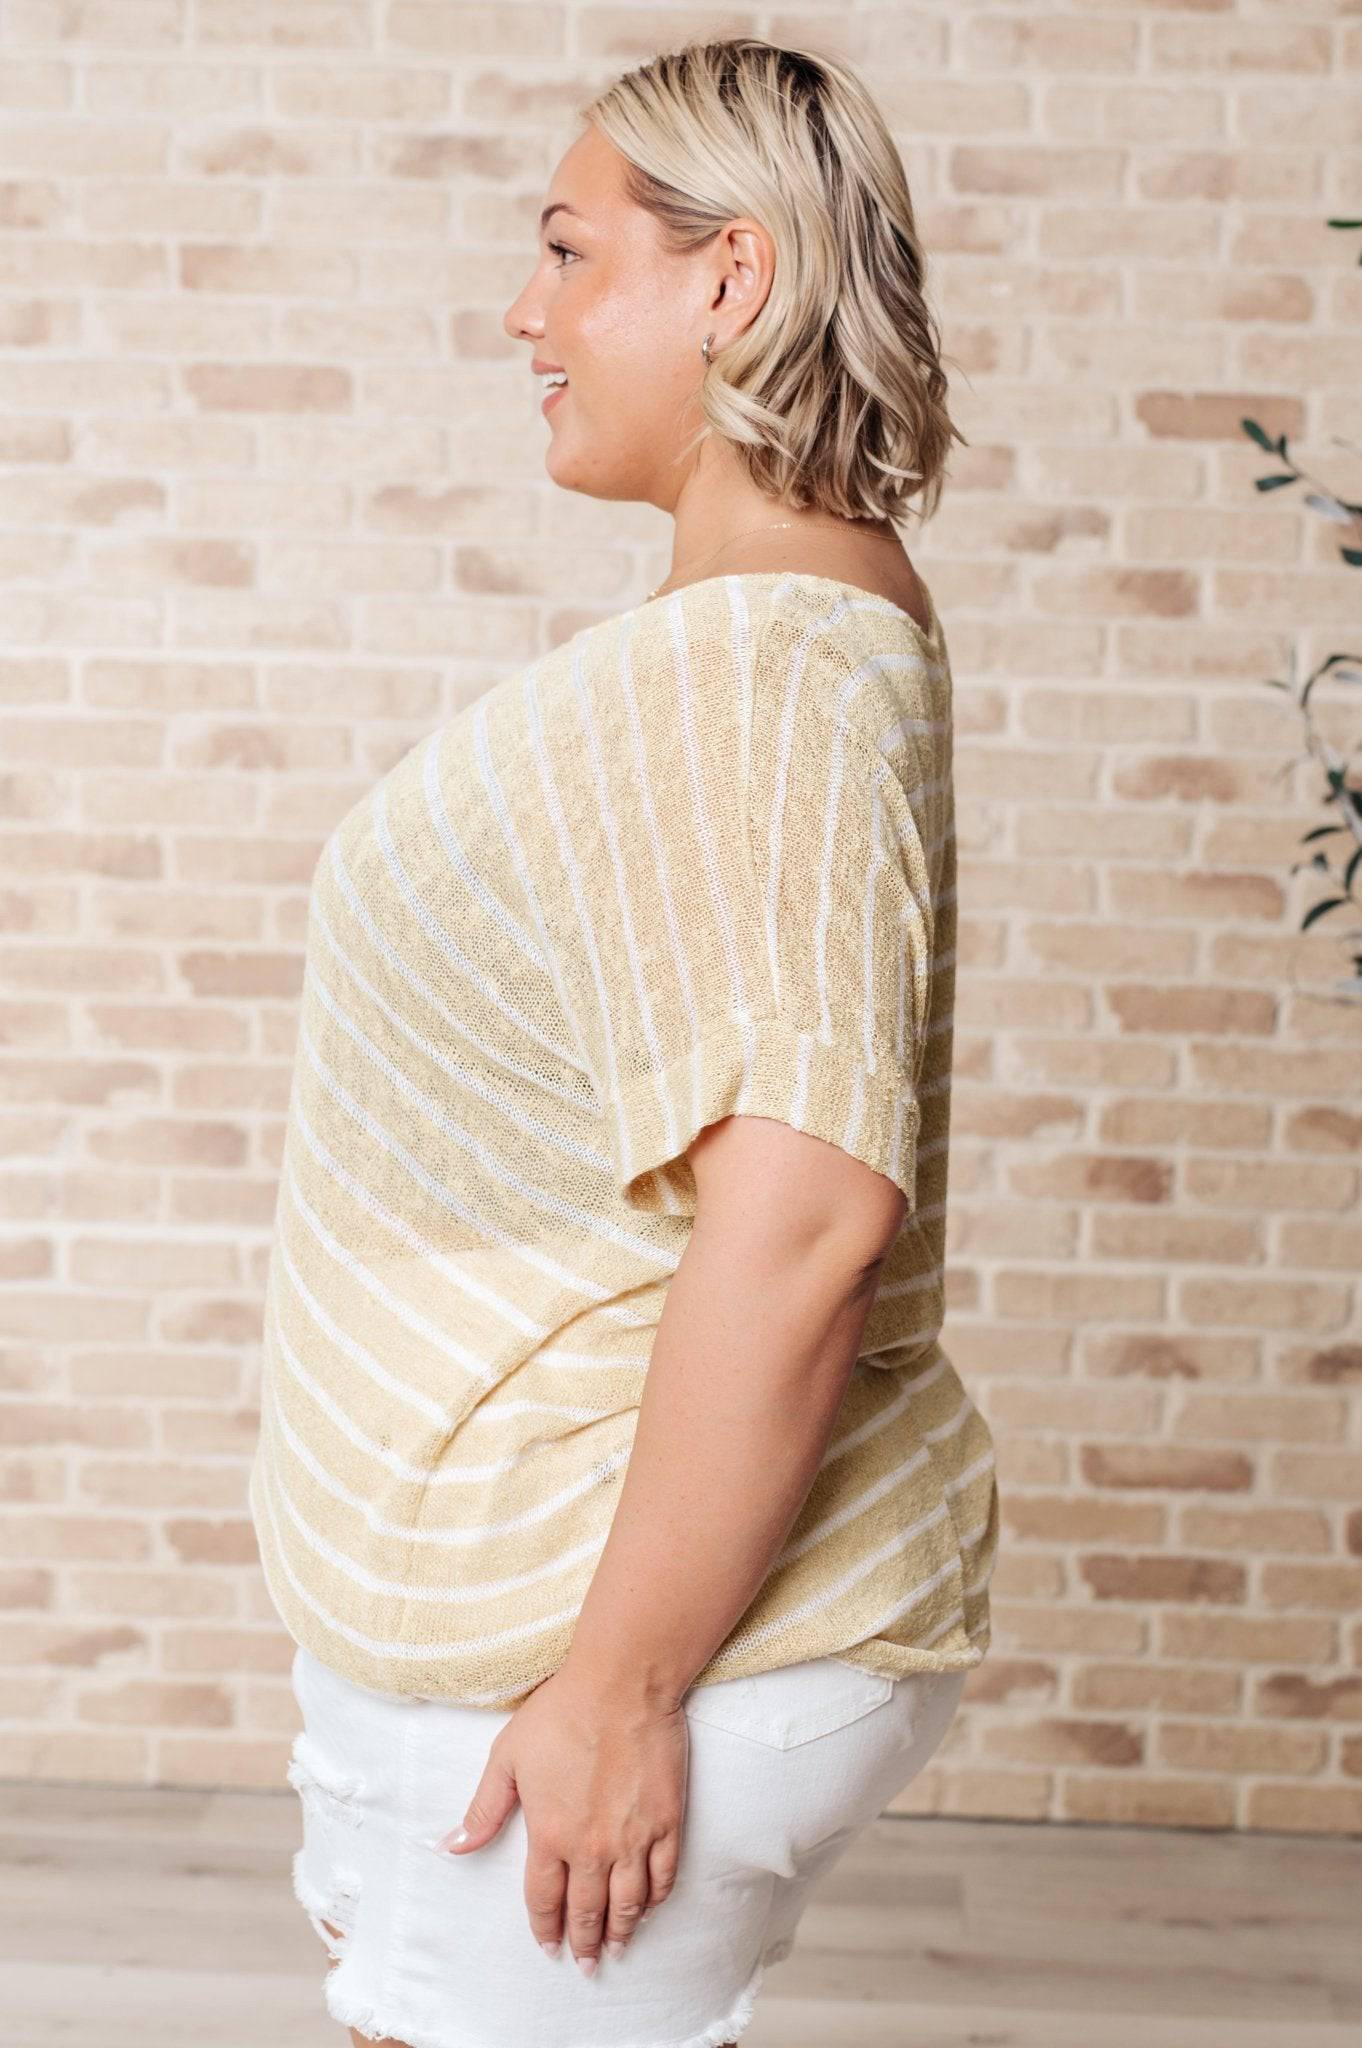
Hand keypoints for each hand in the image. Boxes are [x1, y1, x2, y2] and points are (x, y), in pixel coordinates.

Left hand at [436, 1663, 689, 1972]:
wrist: (622, 1685)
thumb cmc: (561, 1713)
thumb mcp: (508, 1756)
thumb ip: (484, 1808)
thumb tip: (453, 1846)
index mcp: (549, 1834)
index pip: (545, 1898)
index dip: (545, 1927)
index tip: (548, 1946)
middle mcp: (592, 1847)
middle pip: (586, 1910)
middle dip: (583, 1942)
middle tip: (585, 1964)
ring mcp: (633, 1838)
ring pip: (628, 1902)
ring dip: (621, 1931)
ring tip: (617, 1948)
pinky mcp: (667, 1821)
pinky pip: (664, 1875)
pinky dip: (655, 1898)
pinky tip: (649, 1906)